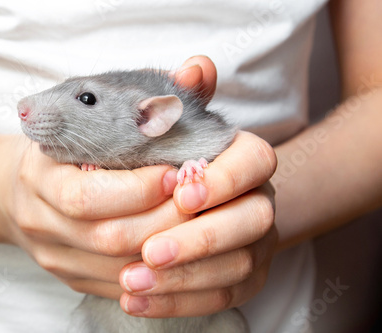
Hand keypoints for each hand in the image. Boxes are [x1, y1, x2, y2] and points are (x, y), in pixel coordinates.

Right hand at [0, 56, 218, 299]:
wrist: (11, 189)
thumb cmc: (60, 146)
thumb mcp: (87, 114)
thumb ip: (146, 94)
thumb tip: (200, 68)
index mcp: (38, 175)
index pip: (86, 196)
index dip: (137, 190)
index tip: (175, 174)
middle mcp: (39, 220)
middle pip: (106, 237)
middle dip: (162, 222)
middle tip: (197, 204)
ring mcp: (52, 255)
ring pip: (116, 268)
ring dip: (164, 250)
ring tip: (196, 227)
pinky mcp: (68, 277)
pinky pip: (116, 287)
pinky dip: (152, 274)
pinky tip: (178, 255)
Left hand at [117, 57, 278, 317]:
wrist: (185, 200)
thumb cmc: (169, 157)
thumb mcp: (171, 126)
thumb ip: (184, 101)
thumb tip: (195, 67)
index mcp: (246, 160)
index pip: (255, 161)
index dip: (223, 179)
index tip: (182, 192)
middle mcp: (258, 202)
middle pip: (251, 222)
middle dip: (198, 240)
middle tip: (148, 250)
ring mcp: (254, 244)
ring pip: (233, 268)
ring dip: (181, 279)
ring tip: (129, 282)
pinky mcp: (239, 280)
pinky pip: (217, 299)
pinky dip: (175, 303)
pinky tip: (135, 301)